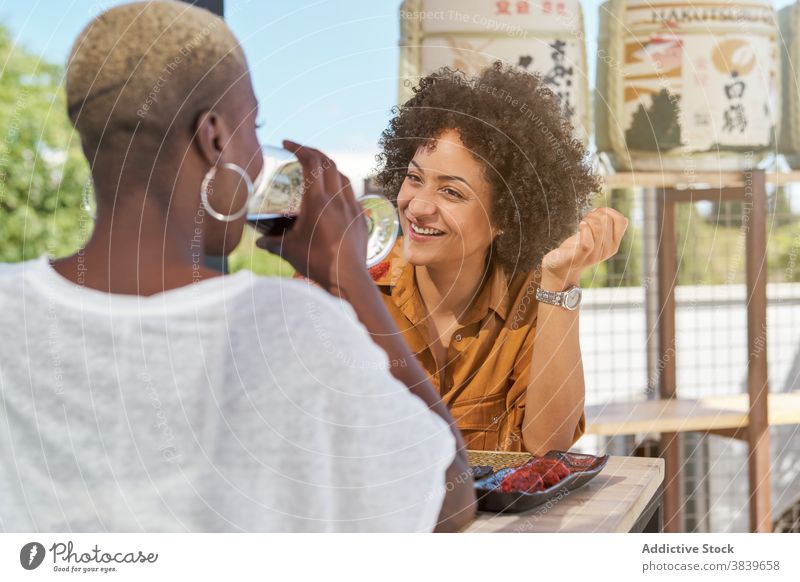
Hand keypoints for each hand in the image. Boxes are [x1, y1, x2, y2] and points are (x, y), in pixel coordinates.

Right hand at [256, 140, 367, 293]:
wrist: (348, 279)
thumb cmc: (317, 263)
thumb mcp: (289, 250)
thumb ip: (272, 243)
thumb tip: (258, 242)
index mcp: (317, 200)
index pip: (311, 162)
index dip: (299, 147)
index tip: (286, 144)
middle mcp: (337, 198)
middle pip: (328, 162)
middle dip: (312, 152)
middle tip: (299, 152)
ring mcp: (351, 206)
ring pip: (341, 175)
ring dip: (327, 166)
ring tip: (315, 170)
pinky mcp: (360, 216)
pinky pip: (350, 192)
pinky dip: (339, 184)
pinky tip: (332, 194)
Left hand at [541, 207, 628, 287]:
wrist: (561, 267)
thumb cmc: (577, 248)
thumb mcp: (595, 237)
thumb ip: (605, 227)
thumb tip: (611, 212)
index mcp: (613, 245)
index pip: (622, 221)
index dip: (609, 210)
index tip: (597, 212)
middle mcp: (606, 251)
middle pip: (607, 220)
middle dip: (596, 214)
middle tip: (586, 219)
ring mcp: (593, 256)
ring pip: (598, 228)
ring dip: (588, 219)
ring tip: (582, 222)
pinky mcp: (579, 258)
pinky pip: (587, 243)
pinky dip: (583, 229)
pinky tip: (580, 225)